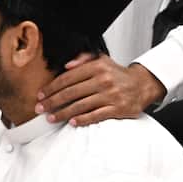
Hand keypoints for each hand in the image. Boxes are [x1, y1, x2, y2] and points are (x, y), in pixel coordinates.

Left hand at [36, 53, 166, 125]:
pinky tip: (72, 122)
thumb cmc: (117, 74)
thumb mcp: (101, 59)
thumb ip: (83, 58)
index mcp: (96, 67)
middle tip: (40, 108)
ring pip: (81, 106)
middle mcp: (103, 80)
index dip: (51, 87)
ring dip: (63, 113)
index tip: (40, 94)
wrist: (142, 85)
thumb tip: (66, 66)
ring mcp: (111, 95)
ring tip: (51, 118)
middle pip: (71, 93)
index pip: (67, 78)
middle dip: (52, 102)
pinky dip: (83, 119)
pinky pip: (96, 115)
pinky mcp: (118, 109)